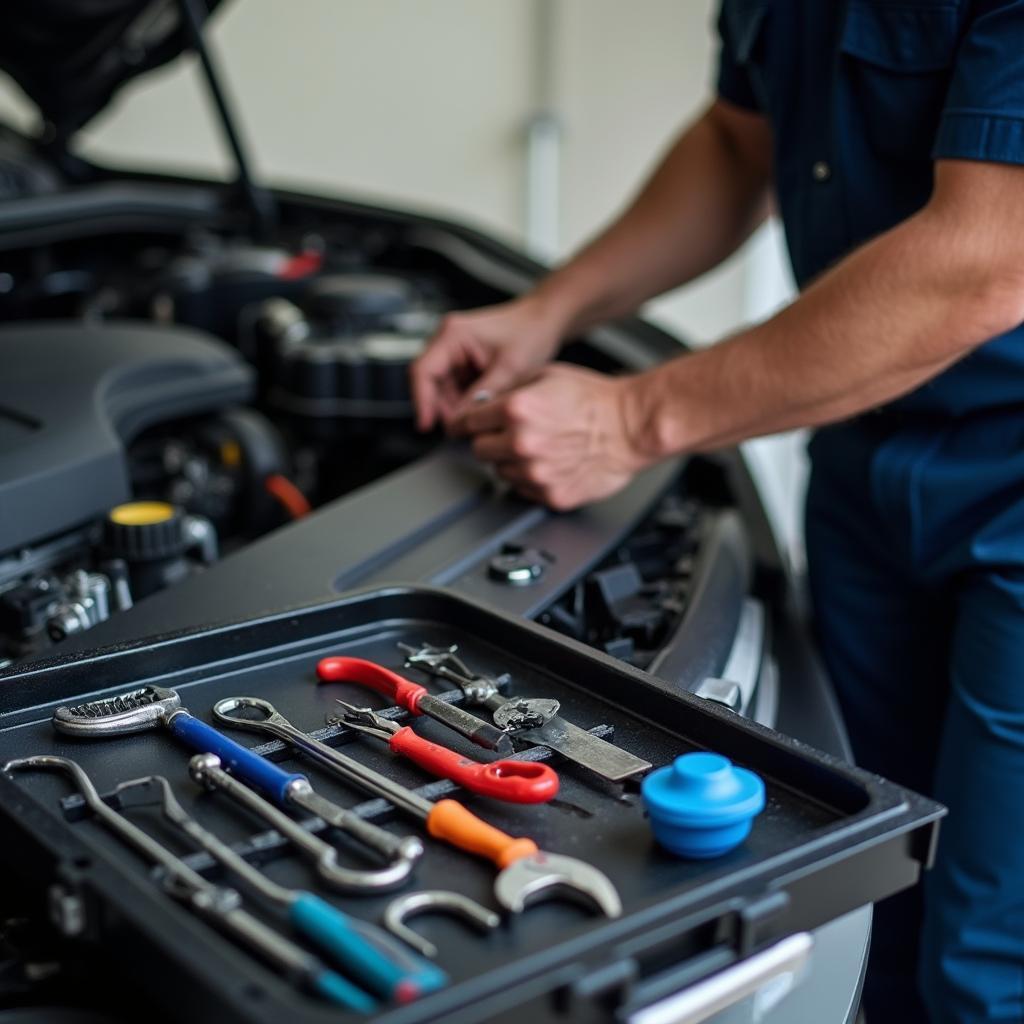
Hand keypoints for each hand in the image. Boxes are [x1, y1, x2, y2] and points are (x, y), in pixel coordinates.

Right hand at [410, 296, 563, 431]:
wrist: (545, 322)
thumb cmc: (531, 333)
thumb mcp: (509, 370)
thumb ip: (482, 397)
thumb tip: (460, 422)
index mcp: (453, 334)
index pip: (423, 371)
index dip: (422, 401)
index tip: (426, 425)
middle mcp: (448, 340)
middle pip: (430, 383)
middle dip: (443, 408)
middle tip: (461, 430)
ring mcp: (454, 351)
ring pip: (442, 389)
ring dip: (455, 407)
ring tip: (476, 421)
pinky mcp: (464, 361)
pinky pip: (455, 388)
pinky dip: (464, 402)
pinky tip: (480, 410)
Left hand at [449, 363, 650, 509]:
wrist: (631, 427)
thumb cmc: (596, 400)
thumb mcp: (547, 375)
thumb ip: (510, 391)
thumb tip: (484, 404)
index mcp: (517, 410)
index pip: (468, 422)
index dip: (468, 422)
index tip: (466, 427)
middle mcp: (521, 443)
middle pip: (479, 451)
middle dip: (490, 441)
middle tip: (511, 434)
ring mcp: (536, 473)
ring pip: (500, 473)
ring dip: (511, 462)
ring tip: (539, 447)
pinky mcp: (551, 495)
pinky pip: (523, 490)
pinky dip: (531, 480)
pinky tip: (550, 463)